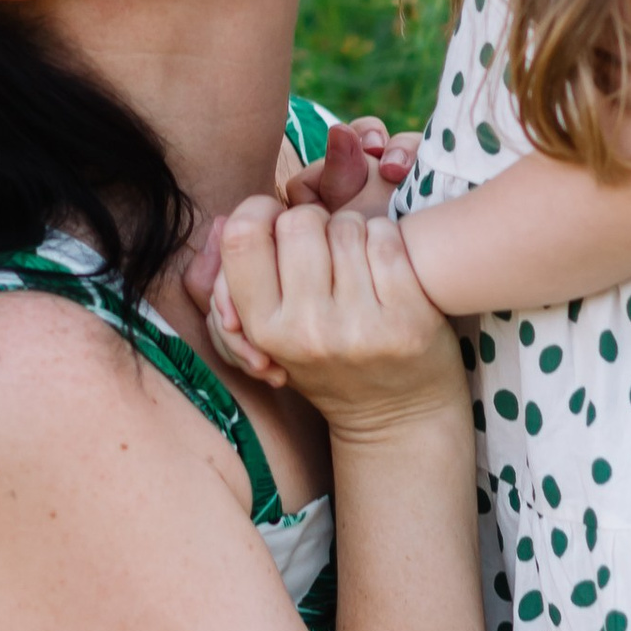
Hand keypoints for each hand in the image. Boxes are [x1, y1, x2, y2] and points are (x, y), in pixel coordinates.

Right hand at [208, 196, 459, 438]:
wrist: (396, 416)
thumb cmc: (327, 365)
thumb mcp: (269, 336)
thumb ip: (238, 282)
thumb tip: (224, 221)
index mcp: (265, 330)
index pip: (242, 237)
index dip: (258, 213)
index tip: (275, 223)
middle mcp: (308, 330)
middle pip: (298, 222)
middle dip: (311, 222)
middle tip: (322, 246)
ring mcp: (359, 324)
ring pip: (346, 225)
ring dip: (351, 230)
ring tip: (354, 259)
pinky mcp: (407, 316)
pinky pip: (386, 238)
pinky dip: (385, 238)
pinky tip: (384, 264)